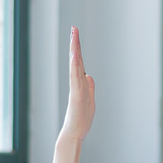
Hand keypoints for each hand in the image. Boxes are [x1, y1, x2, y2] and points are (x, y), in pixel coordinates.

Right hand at [60, 26, 95, 140]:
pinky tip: (75, 57)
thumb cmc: (81, 120)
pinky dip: (75, 67)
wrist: (74, 134)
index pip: (79, 63)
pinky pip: (75, 79)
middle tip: (73, 28)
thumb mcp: (89, 100)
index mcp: (80, 84)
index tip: (75, 34)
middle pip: (76, 61)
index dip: (78, 49)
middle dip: (75, 44)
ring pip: (75, 66)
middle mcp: (77, 84)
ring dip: (75, 51)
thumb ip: (89, 88)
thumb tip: (89, 75)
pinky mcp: (76, 96)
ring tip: (74, 36)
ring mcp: (76, 89)